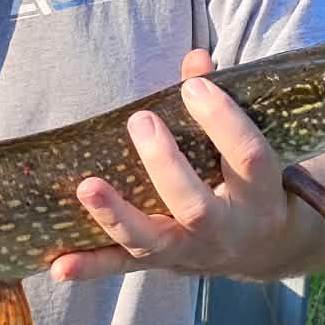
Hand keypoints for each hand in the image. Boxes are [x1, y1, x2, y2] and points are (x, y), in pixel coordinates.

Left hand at [49, 49, 303, 285]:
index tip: (193, 87)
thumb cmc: (251, 180)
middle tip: (140, 120)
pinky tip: (58, 265)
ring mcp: (192, 252)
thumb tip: (195, 58)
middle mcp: (227, 230)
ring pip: (153, 242)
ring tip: (87, 186)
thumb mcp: (251, 146)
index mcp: (260, 194)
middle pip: (196, 206)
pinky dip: (90, 267)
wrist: (267, 247)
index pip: (247, 157)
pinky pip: (123, 267)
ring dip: (116, 215)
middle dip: (164, 164)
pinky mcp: (162, 264)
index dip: (224, 121)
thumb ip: (221, 104)